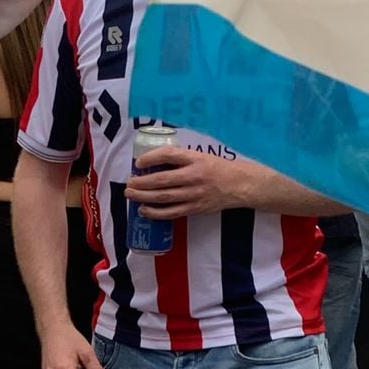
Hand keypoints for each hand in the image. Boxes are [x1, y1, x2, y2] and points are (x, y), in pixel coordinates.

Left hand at [124, 146, 248, 218]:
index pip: (169, 155)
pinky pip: (172, 212)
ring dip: (144, 197)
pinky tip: (144, 210)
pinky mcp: (194, 209)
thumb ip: (181, 159)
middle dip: (142, 182)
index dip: (151, 157)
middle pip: (163, 180)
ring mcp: (194, 194)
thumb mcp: (201, 156)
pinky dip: (156, 212)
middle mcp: (194, 176)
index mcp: (195, 159)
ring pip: (164, 197)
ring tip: (131, 195)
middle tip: (129, 183)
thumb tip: (154, 161)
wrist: (238, 185)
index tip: (139, 162)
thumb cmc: (217, 168)